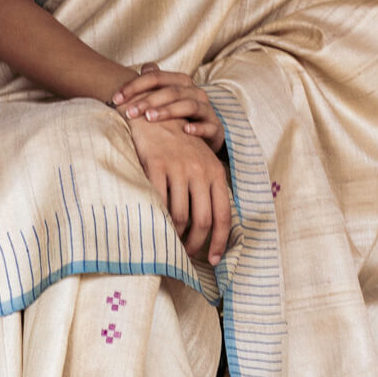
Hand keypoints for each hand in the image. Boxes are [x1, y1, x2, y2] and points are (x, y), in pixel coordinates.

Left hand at [112, 64, 224, 152]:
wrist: (208, 137)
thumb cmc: (180, 117)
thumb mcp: (166, 101)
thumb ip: (153, 85)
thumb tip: (141, 66)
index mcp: (181, 83)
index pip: (156, 77)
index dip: (135, 86)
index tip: (116, 99)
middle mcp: (195, 93)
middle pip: (171, 91)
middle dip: (148, 100)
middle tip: (130, 112)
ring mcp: (207, 110)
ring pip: (189, 105)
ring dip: (168, 111)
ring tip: (150, 118)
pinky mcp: (216, 128)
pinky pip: (209, 126)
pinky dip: (198, 127)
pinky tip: (186, 131)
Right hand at [127, 116, 230, 265]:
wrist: (154, 116)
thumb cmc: (179, 145)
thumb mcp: (201, 162)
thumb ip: (208, 188)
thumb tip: (211, 225)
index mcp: (215, 172)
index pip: (223, 215)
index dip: (219, 241)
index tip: (213, 260)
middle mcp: (200, 171)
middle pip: (202, 221)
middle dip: (195, 244)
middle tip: (187, 255)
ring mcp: (178, 168)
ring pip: (180, 216)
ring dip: (176, 236)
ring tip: (171, 243)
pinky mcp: (156, 166)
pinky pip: (159, 202)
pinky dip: (158, 219)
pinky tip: (156, 227)